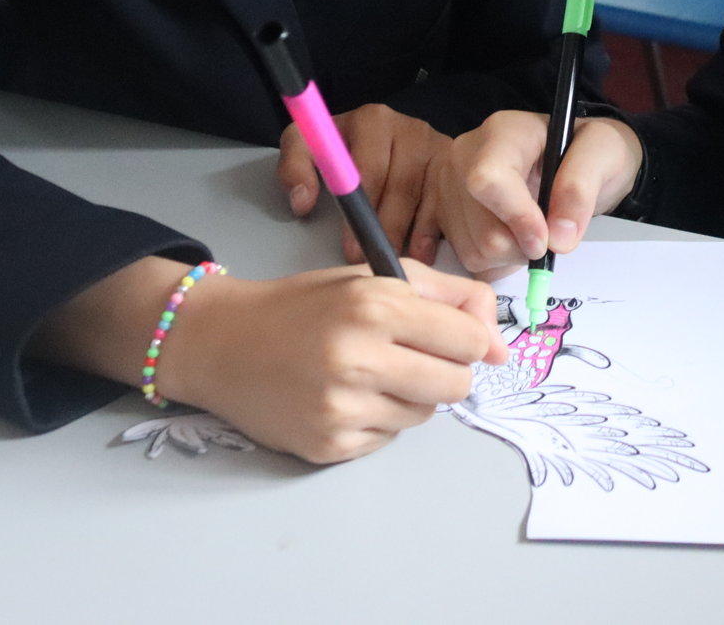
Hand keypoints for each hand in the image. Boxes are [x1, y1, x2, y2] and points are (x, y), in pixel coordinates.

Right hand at [161, 260, 507, 463]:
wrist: (222, 343)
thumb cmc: (306, 305)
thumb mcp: (375, 277)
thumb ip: (448, 296)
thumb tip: (501, 347)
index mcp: (375, 305)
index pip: (469, 340)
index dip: (468, 339)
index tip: (451, 337)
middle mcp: (359, 358)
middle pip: (456, 385)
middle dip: (446, 371)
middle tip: (413, 357)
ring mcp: (342, 408)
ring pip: (424, 415)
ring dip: (410, 395)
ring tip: (370, 373)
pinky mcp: (328, 446)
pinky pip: (387, 439)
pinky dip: (377, 420)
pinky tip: (344, 397)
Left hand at [275, 102, 447, 263]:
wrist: (388, 137)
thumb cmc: (345, 150)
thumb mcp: (310, 148)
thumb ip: (295, 167)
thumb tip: (302, 201)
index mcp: (371, 121)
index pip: (368, 168)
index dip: (359, 211)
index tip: (350, 245)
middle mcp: (409, 129)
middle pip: (401, 186)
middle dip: (384, 230)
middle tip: (371, 261)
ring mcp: (437, 146)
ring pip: (426, 198)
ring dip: (410, 234)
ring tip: (395, 261)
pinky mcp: (454, 166)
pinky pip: (448, 202)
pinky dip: (435, 231)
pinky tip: (423, 253)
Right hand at [424, 110, 641, 278]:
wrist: (577, 159)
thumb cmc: (588, 152)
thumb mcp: (603, 153)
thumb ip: (581, 188)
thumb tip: (559, 238)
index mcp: (503, 133)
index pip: (488, 179)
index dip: (517, 217)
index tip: (546, 240)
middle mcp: (466, 156)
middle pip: (482, 226)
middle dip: (523, 245)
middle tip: (549, 235)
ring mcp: (449, 186)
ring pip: (472, 248)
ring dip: (511, 256)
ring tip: (532, 233)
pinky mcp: (444, 213)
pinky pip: (462, 256)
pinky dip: (494, 261)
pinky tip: (512, 241)